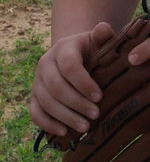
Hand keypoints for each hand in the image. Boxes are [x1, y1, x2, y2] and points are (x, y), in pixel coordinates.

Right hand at [30, 22, 114, 136]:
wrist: (74, 54)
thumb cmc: (91, 48)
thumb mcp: (98, 40)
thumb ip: (103, 34)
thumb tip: (104, 29)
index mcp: (63, 48)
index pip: (69, 66)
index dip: (83, 83)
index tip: (99, 97)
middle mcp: (46, 63)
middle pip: (57, 87)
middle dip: (77, 103)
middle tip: (96, 115)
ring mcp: (37, 81)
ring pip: (46, 102)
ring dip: (66, 117)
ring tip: (86, 127)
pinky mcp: (34, 97)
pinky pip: (35, 113)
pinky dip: (48, 124)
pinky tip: (64, 132)